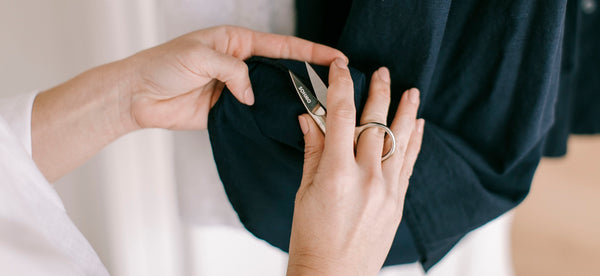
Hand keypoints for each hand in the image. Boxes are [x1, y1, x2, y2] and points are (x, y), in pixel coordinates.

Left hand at [32, 25, 344, 180]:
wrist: (136, 95)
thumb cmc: (162, 66)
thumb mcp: (199, 57)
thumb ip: (233, 72)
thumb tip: (252, 95)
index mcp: (236, 42)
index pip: (282, 46)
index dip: (311, 52)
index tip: (337, 57)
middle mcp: (240, 64)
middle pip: (282, 70)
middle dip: (308, 77)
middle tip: (336, 86)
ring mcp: (236, 89)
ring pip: (271, 95)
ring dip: (289, 101)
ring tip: (316, 108)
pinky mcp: (228, 111)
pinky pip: (254, 115)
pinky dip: (267, 119)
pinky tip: (284, 124)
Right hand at [287, 59, 424, 275]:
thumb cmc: (311, 237)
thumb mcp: (305, 191)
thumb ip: (313, 151)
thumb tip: (309, 119)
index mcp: (336, 173)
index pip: (339, 116)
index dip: (340, 87)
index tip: (341, 68)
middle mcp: (366, 178)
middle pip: (375, 123)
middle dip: (379, 93)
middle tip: (383, 72)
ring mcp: (386, 191)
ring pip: (400, 140)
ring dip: (405, 112)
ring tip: (411, 90)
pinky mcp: (397, 202)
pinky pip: (409, 163)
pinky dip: (414, 142)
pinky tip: (418, 125)